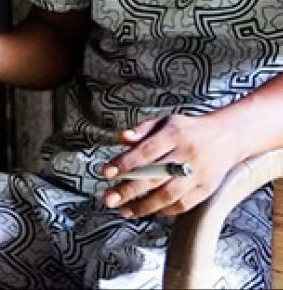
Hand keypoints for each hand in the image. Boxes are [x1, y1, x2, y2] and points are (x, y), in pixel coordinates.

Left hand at [101, 114, 242, 218]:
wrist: (227, 137)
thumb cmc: (187, 130)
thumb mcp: (164, 122)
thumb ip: (141, 130)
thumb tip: (121, 138)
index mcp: (174, 134)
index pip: (146, 150)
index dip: (125, 163)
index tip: (106, 173)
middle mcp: (187, 155)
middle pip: (155, 176)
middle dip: (129, 190)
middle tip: (108, 199)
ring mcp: (199, 174)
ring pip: (169, 195)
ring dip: (144, 206)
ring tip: (123, 211)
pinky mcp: (207, 189)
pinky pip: (184, 205)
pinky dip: (164, 210)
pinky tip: (148, 211)